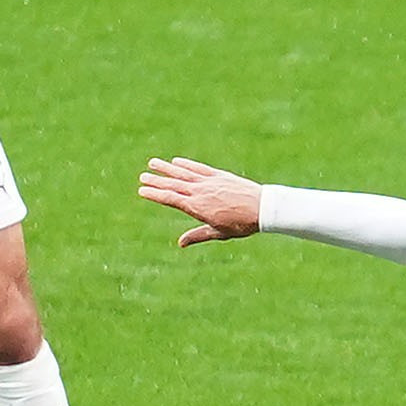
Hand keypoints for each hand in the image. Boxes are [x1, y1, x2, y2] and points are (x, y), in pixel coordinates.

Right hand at [138, 156, 263, 243]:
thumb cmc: (242, 224)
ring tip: (153, 162)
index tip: (142, 190)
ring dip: (167, 168)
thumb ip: (198, 235)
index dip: (155, 194)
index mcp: (197, 208)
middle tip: (142, 176)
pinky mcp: (219, 175)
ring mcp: (209, 182)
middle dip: (157, 180)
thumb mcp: (219, 233)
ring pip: (183, 173)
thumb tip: (180, 243)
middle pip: (173, 185)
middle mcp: (200, 192)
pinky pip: (199, 168)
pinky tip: (177, 161)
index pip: (170, 199)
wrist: (263, 208)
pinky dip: (187, 164)